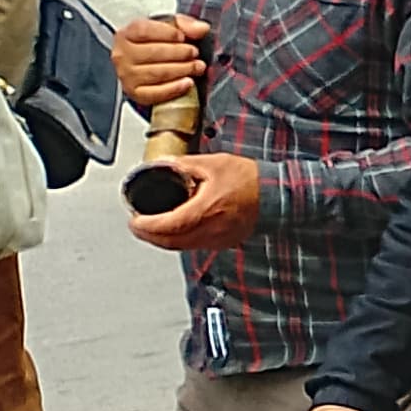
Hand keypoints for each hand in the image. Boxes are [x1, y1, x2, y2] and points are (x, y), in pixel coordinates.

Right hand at [112, 12, 207, 114]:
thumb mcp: (170, 27)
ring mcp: (126, 75)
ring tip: (196, 66)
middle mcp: (122, 55)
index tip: (182, 37)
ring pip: (157, 73)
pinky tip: (188, 82)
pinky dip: (174, 88)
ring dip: (182, 69)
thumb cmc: (159, 43)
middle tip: (195, 53)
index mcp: (127, 34)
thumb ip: (185, 24)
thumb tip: (201, 28)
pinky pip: (155, 93)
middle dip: (180, 53)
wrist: (149, 64)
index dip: (167, 33)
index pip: (144, 31)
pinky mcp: (134, 92)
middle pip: (153, 53)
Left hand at [125, 151, 261, 252]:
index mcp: (206, 209)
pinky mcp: (224, 242)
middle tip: (137, 225)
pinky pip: (195, 246)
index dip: (146, 225)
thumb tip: (162, 164)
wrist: (277, 193)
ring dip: (162, 240)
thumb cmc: (250, 179)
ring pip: (181, 246)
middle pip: (170, 241)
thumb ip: (184, 164)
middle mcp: (211, 229)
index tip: (134, 220)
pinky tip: (176, 231)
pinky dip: (179, 241)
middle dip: (148, 235)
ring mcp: (218, 239)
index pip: (168, 225)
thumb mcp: (213, 163)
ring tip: (151, 228)